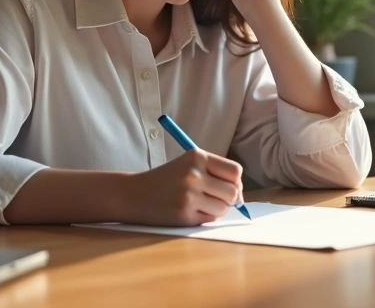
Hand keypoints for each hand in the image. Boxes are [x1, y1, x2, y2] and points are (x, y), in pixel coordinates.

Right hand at [122, 150, 243, 225]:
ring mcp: (189, 195)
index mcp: (197, 157)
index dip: (235, 181)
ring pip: (223, 208)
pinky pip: (209, 219)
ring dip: (215, 209)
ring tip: (198, 203)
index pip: (235, 171)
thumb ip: (214, 174)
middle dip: (228, 198)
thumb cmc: (166, 180)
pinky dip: (203, 217)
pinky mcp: (184, 214)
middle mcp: (194, 174)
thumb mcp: (188, 165)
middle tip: (213, 197)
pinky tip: (188, 210)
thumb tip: (240, 196)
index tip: (227, 186)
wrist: (133, 194)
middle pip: (233, 192)